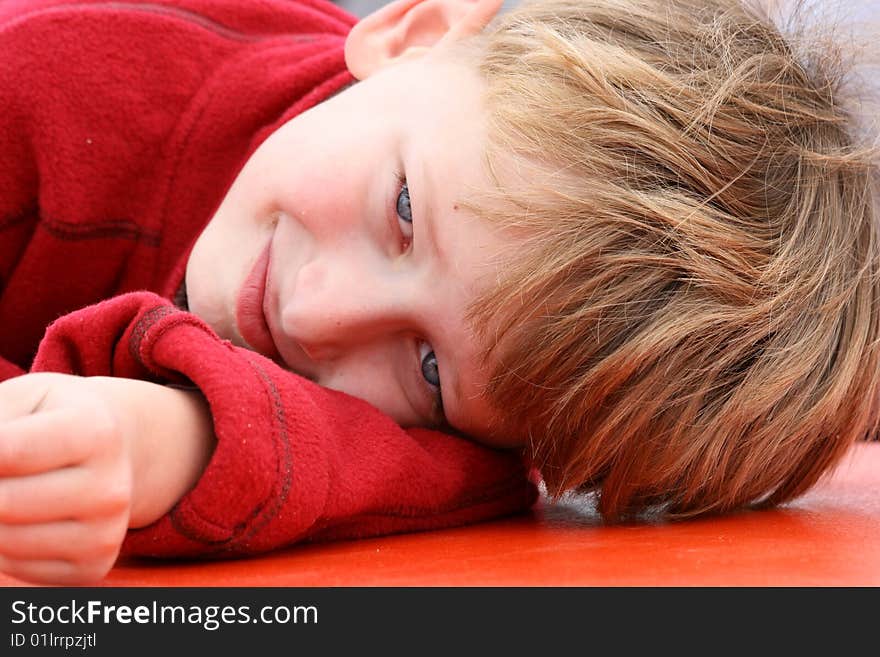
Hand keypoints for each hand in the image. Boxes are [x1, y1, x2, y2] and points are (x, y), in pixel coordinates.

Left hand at [0, 372, 214, 584]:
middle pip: (4, 503)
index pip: (6, 453)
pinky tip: (26, 518)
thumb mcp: (26, 396)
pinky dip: (5, 547)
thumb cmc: (56, 418)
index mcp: (97, 432)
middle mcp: (111, 488)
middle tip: (5, 474)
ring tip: (12, 490)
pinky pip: (18, 566)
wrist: (118, 450)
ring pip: (6, 542)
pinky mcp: (93, 566)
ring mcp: (106, 532)